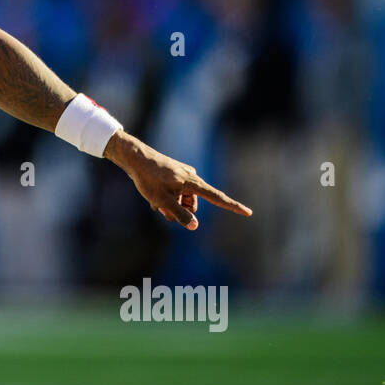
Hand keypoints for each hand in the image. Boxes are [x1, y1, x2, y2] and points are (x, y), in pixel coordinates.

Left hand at [102, 130, 251, 229]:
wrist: (135, 157)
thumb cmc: (148, 179)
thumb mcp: (161, 200)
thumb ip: (179, 214)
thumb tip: (196, 226)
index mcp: (192, 183)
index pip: (217, 198)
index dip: (233, 206)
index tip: (248, 212)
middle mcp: (192, 178)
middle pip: (192, 206)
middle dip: (178, 212)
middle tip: (160, 209)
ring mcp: (184, 176)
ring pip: (183, 201)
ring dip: (171, 205)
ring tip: (154, 201)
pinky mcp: (177, 175)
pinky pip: (176, 193)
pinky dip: (167, 198)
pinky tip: (153, 196)